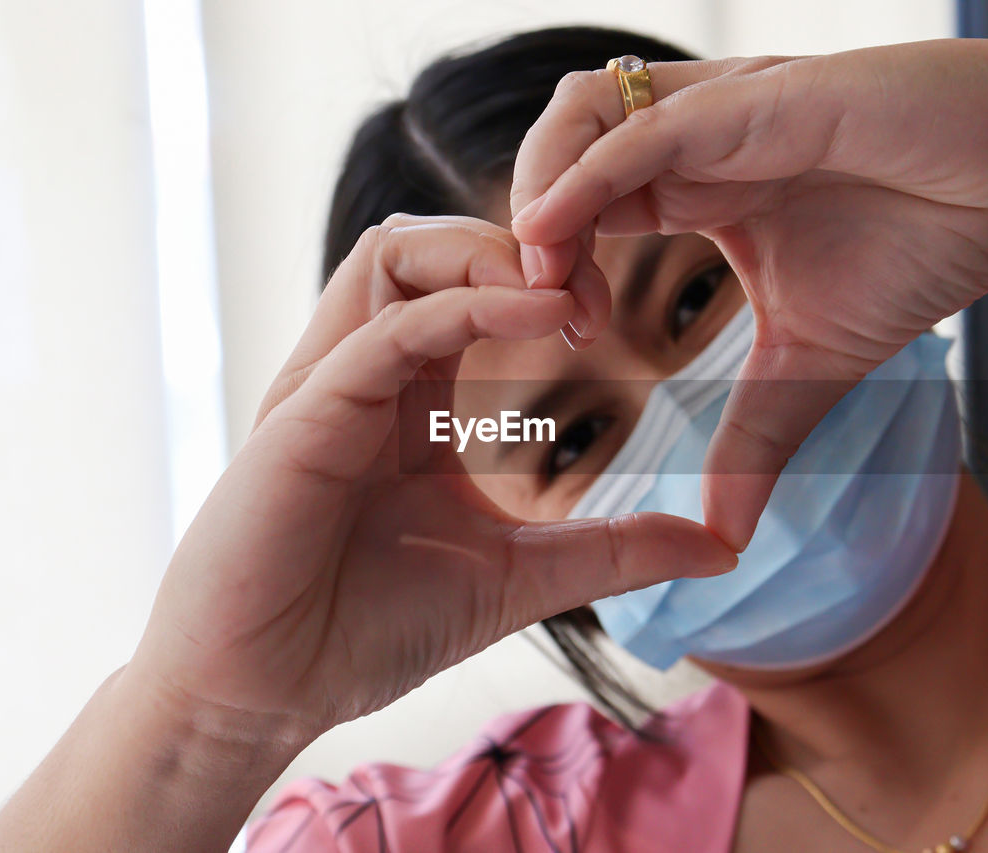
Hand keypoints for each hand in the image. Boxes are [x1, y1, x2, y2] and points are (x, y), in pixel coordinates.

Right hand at [128, 215, 736, 747]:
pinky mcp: (302, 417)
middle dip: (514, 244)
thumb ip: (614, 549)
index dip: (539, 278)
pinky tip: (537, 315)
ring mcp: (329, 386)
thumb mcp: (521, 577)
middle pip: (425, 244)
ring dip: (482, 252)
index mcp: (409, 396)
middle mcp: (366, 373)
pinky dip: (463, 309)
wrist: (268, 695)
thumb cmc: (370, 630)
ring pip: (391, 254)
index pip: (465, 287)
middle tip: (593, 291)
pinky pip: (383, 330)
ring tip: (561, 292)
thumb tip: (720, 547)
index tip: (609, 316)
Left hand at [509, 38, 987, 548]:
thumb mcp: (814, 362)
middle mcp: (694, 138)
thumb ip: (755, 439)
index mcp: (694, 186)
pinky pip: (649, 126)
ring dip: (540, 190)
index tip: (575, 337)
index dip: (551, 267)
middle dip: (523, 235)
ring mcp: (724, 110)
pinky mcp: (765, 96)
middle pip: (556, 153)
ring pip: (581, 115)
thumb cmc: (929, 237)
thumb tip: (722, 537)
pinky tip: (561, 232)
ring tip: (547, 274)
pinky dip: (590, 174)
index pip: (579, 207)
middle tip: (543, 315)